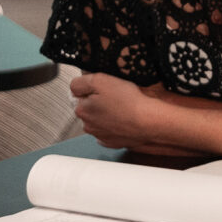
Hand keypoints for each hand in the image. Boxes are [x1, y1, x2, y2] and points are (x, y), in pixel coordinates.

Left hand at [69, 73, 189, 153]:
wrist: (147, 121)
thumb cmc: (127, 102)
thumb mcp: (100, 80)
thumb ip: (80, 83)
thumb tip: (74, 87)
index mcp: (82, 110)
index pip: (78, 95)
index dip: (91, 90)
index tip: (102, 89)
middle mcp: (88, 125)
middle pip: (88, 109)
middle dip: (97, 102)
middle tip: (114, 97)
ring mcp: (100, 135)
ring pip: (99, 120)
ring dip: (106, 114)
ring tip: (121, 108)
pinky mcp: (112, 141)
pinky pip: (109, 131)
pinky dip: (114, 126)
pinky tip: (122, 120)